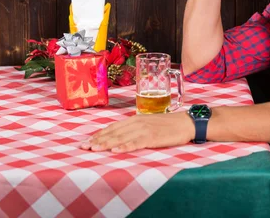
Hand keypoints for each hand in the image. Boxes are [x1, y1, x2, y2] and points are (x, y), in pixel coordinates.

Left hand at [80, 111, 194, 152]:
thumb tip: (121, 136)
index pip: (112, 127)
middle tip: (83, 147)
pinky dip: (125, 147)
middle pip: (113, 132)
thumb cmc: (168, 125)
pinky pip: (136, 143)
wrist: (186, 122)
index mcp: (134, 119)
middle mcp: (136, 122)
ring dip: (106, 143)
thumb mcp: (148, 124)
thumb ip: (135, 128)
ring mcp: (144, 129)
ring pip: (121, 137)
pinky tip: (115, 151)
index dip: (99, 134)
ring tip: (93, 149)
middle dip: (97, 140)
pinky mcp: (152, 137)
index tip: (86, 141)